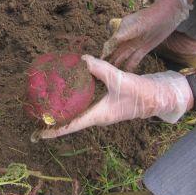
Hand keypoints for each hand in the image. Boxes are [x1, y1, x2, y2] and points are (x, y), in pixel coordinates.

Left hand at [37, 55, 191, 138]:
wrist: (158, 96)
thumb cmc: (141, 93)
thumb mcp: (120, 80)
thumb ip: (101, 69)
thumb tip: (82, 60)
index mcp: (99, 116)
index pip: (72, 126)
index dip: (55, 131)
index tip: (38, 134)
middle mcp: (97, 116)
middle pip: (71, 121)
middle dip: (55, 120)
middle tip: (37, 114)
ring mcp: (102, 110)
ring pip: (78, 111)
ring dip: (64, 110)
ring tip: (47, 104)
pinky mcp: (106, 103)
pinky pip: (86, 102)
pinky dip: (76, 98)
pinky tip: (69, 90)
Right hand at [101, 0, 191, 71]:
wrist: (165, 17)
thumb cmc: (148, 18)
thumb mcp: (134, 26)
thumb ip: (122, 35)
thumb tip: (108, 45)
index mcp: (120, 32)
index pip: (109, 45)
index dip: (104, 53)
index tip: (97, 62)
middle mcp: (125, 39)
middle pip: (115, 52)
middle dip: (109, 61)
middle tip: (102, 72)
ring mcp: (134, 45)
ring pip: (124, 56)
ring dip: (118, 64)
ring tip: (112, 75)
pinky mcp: (143, 49)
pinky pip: (134, 59)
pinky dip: (130, 65)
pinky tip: (126, 73)